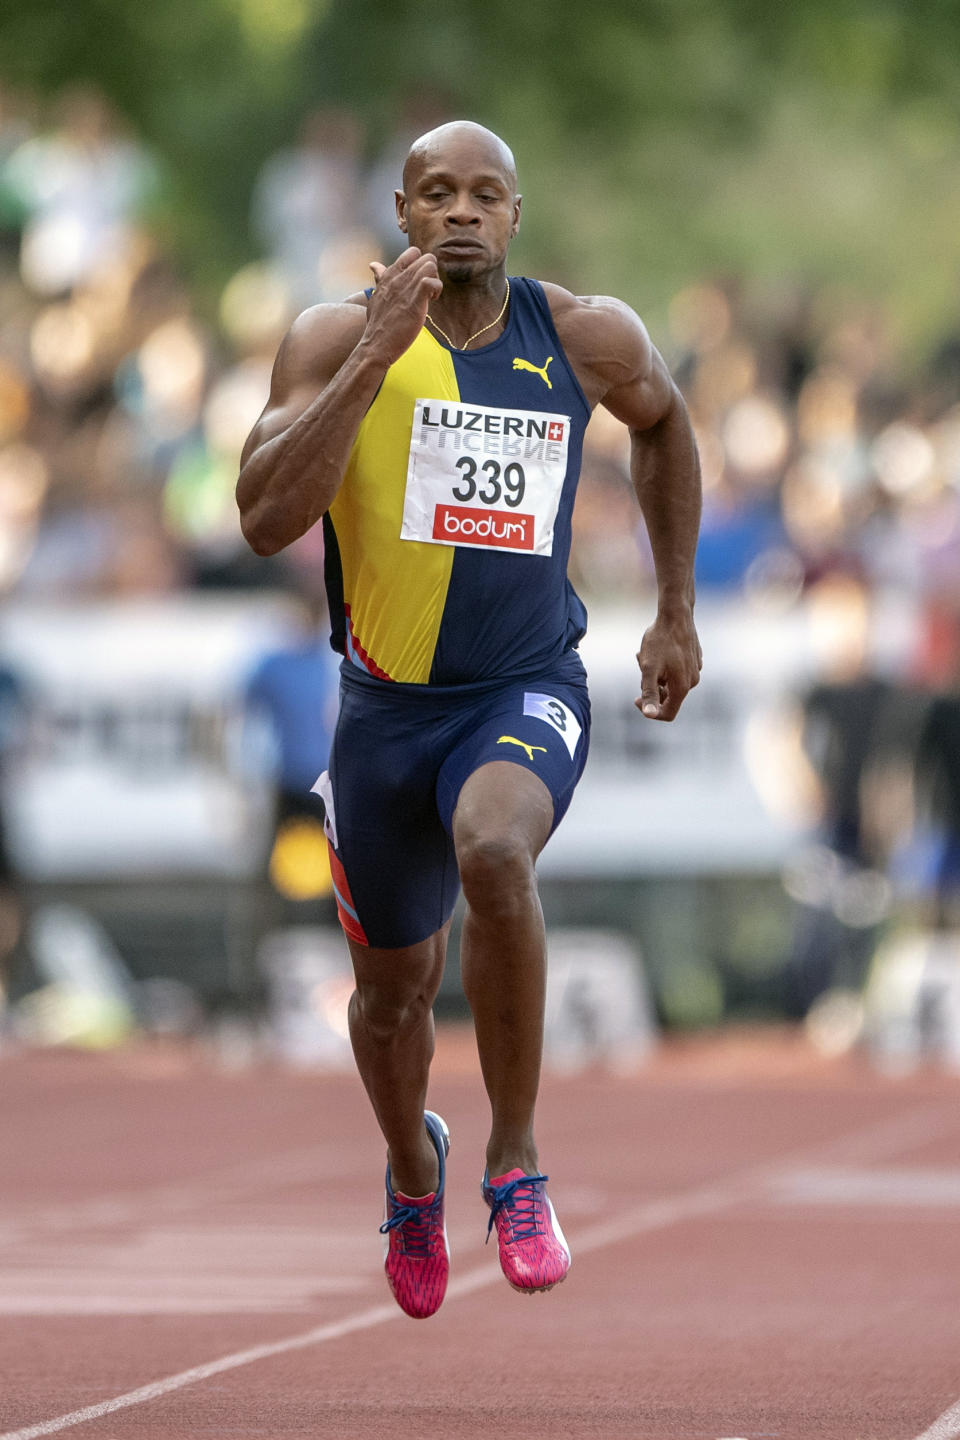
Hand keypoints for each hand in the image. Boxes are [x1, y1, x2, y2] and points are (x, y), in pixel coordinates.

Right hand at [364, 247, 442, 365]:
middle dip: (432, 272)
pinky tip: (432, 301)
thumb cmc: (378, 324)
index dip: (422, 264)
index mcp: (390, 275)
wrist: (375, 345)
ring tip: (430, 296)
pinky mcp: (414, 302)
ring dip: (436, 279)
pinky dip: (437, 289)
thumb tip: (374, 265)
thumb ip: (380, 279)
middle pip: (426, 257)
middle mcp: (398, 277)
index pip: (412, 252)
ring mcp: (406, 288)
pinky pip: (431, 282)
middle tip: (428, 290)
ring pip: (430, 265)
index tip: (420, 280)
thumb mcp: (376, 296)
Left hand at [636, 607, 701, 720]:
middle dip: (651, 686)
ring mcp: (695, 669)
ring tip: (646, 655)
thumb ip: (650, 692)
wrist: (676, 614)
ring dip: (656, 674)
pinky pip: (676, 670)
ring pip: (670, 681)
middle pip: (668, 697)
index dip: (650, 711)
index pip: (668, 713)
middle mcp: (692, 681)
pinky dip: (664, 665)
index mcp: (682, 687)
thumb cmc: (660, 640)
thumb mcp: (649, 668)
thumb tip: (649, 715)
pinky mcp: (694, 659)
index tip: (637, 698)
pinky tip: (658, 650)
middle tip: (641, 665)